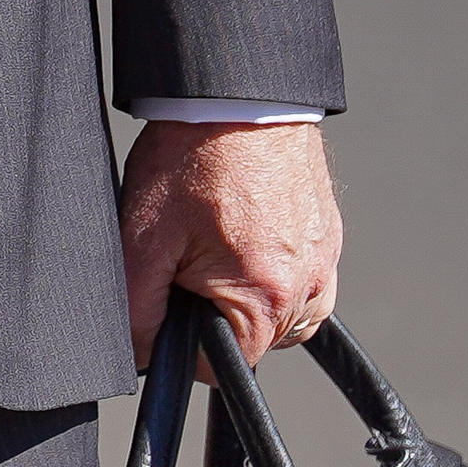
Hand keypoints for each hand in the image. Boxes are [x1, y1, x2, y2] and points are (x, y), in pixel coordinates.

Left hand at [122, 118, 343, 360]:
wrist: (238, 98)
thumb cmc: (193, 159)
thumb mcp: (143, 237)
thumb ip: (139, 308)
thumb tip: (138, 355)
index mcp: (266, 300)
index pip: (219, 368)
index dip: (181, 341)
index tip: (169, 297)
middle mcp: (309, 290)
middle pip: (251, 340)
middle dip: (211, 309)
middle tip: (187, 251)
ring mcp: (325, 264)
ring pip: (275, 311)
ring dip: (241, 288)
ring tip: (213, 233)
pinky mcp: (329, 240)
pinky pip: (297, 279)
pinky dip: (267, 265)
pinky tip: (240, 228)